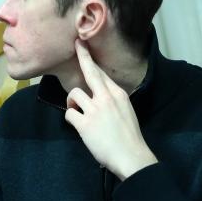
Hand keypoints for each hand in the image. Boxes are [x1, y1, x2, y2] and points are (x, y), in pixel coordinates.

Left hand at [65, 40, 157, 179]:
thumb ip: (114, 101)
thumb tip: (101, 96)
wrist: (132, 157)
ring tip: (76, 110)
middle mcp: (107, 98)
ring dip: (71, 102)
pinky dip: (71, 117)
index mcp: (118, 95)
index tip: (84, 47)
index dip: (91, 61)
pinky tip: (77, 124)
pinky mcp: (85, 124)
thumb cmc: (130, 138)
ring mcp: (96, 110)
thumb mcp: (126, 112)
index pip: (102, 73)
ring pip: (74, 94)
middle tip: (76, 44)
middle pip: (91, 71)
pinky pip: (69, 114)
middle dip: (82, 55)